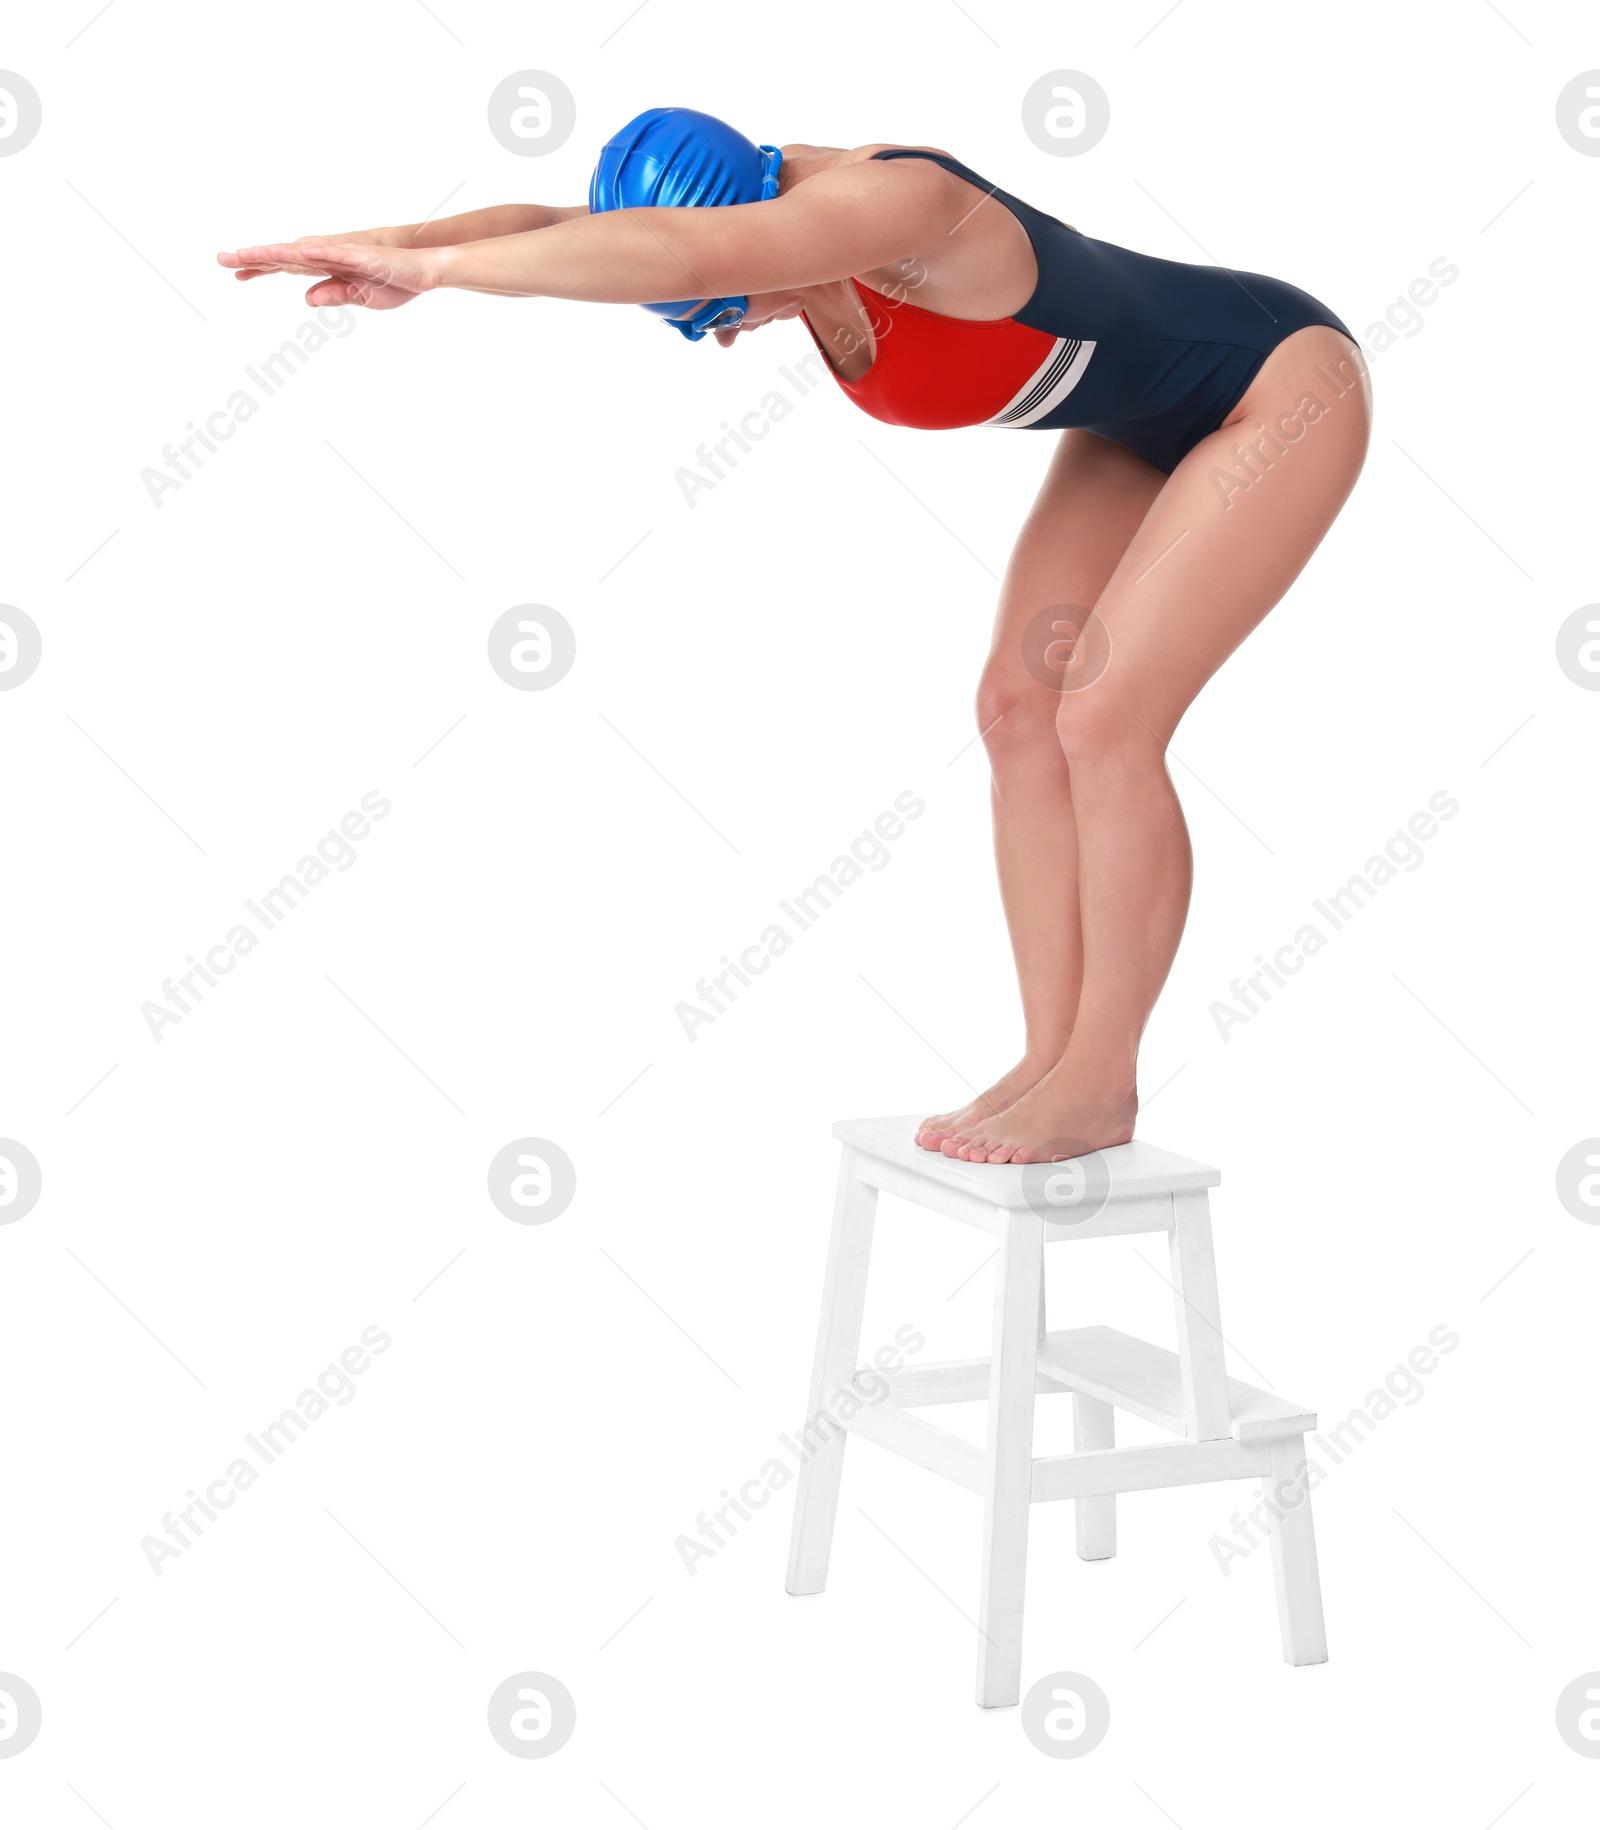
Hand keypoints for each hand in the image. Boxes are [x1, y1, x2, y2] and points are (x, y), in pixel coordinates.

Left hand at [215, 239, 440, 309]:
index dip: (259, 268)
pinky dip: (315, 251)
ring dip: (275, 251)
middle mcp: (329, 254)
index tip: (233, 272)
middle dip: (254, 257)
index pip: (286, 266)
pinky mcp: (362, 254)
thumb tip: (305, 298)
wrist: (425, 270)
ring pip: (302, 250)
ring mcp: (344, 252)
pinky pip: (335, 252)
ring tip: (247, 254)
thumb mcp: (361, 297)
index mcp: (327, 266)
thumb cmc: (395, 281)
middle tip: (221, 259)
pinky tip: (296, 250)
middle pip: (285, 254)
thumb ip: (333, 295)